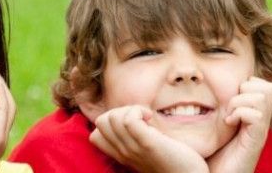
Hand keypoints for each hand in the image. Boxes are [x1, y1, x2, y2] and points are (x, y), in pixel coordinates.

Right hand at [90, 105, 208, 172]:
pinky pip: (129, 120)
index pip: (96, 135)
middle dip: (120, 111)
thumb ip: (138, 136)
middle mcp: (123, 152)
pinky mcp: (147, 144)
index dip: (111, 121)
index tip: (133, 123)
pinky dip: (138, 111)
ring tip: (147, 118)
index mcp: (122, 154)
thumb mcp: (149, 148)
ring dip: (130, 109)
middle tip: (141, 118)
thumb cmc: (175, 162)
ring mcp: (133, 148)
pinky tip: (151, 117)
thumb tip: (138, 116)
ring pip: (112, 118)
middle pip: (101, 121)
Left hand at [208, 77, 271, 172]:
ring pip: (263, 97)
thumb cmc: (211, 155)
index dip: (247, 84)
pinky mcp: (256, 141)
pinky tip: (229, 124)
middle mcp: (261, 121)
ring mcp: (260, 131)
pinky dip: (239, 114)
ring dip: (240, 102)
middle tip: (230, 107)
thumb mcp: (215, 124)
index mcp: (253, 114)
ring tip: (228, 116)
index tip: (230, 100)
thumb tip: (204, 85)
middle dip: (246, 90)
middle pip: (269, 87)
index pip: (263, 84)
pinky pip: (256, 115)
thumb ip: (219, 107)